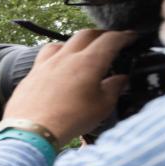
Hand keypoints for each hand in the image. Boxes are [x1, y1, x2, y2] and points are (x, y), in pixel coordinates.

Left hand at [1, 28, 137, 143]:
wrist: (32, 131)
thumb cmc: (69, 120)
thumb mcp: (102, 106)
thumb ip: (114, 88)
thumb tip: (121, 79)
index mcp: (88, 62)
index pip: (110, 40)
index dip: (124, 36)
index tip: (131, 37)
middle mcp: (66, 57)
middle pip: (86, 34)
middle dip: (102, 34)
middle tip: (110, 41)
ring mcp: (46, 63)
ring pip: (63, 42)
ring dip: (77, 42)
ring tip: (83, 51)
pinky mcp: (32, 73)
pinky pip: (46, 55)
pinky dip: (57, 55)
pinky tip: (59, 65)